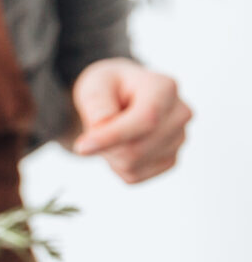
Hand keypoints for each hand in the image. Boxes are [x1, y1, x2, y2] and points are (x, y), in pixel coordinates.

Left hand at [70, 58, 191, 183]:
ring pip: (133, 166)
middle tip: (95, 129)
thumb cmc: (110, 88)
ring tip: (110, 133)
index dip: (113, 136)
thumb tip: (100, 126)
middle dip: (105, 146)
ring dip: (109, 155)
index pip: (146, 119)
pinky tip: (119, 145)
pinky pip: (134, 176)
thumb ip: (96, 104)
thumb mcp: (94, 85)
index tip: (82, 147)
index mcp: (164, 88)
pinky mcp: (169, 160)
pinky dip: (117, 166)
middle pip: (136, 149)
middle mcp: (179, 114)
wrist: (122, 96)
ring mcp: (178, 139)